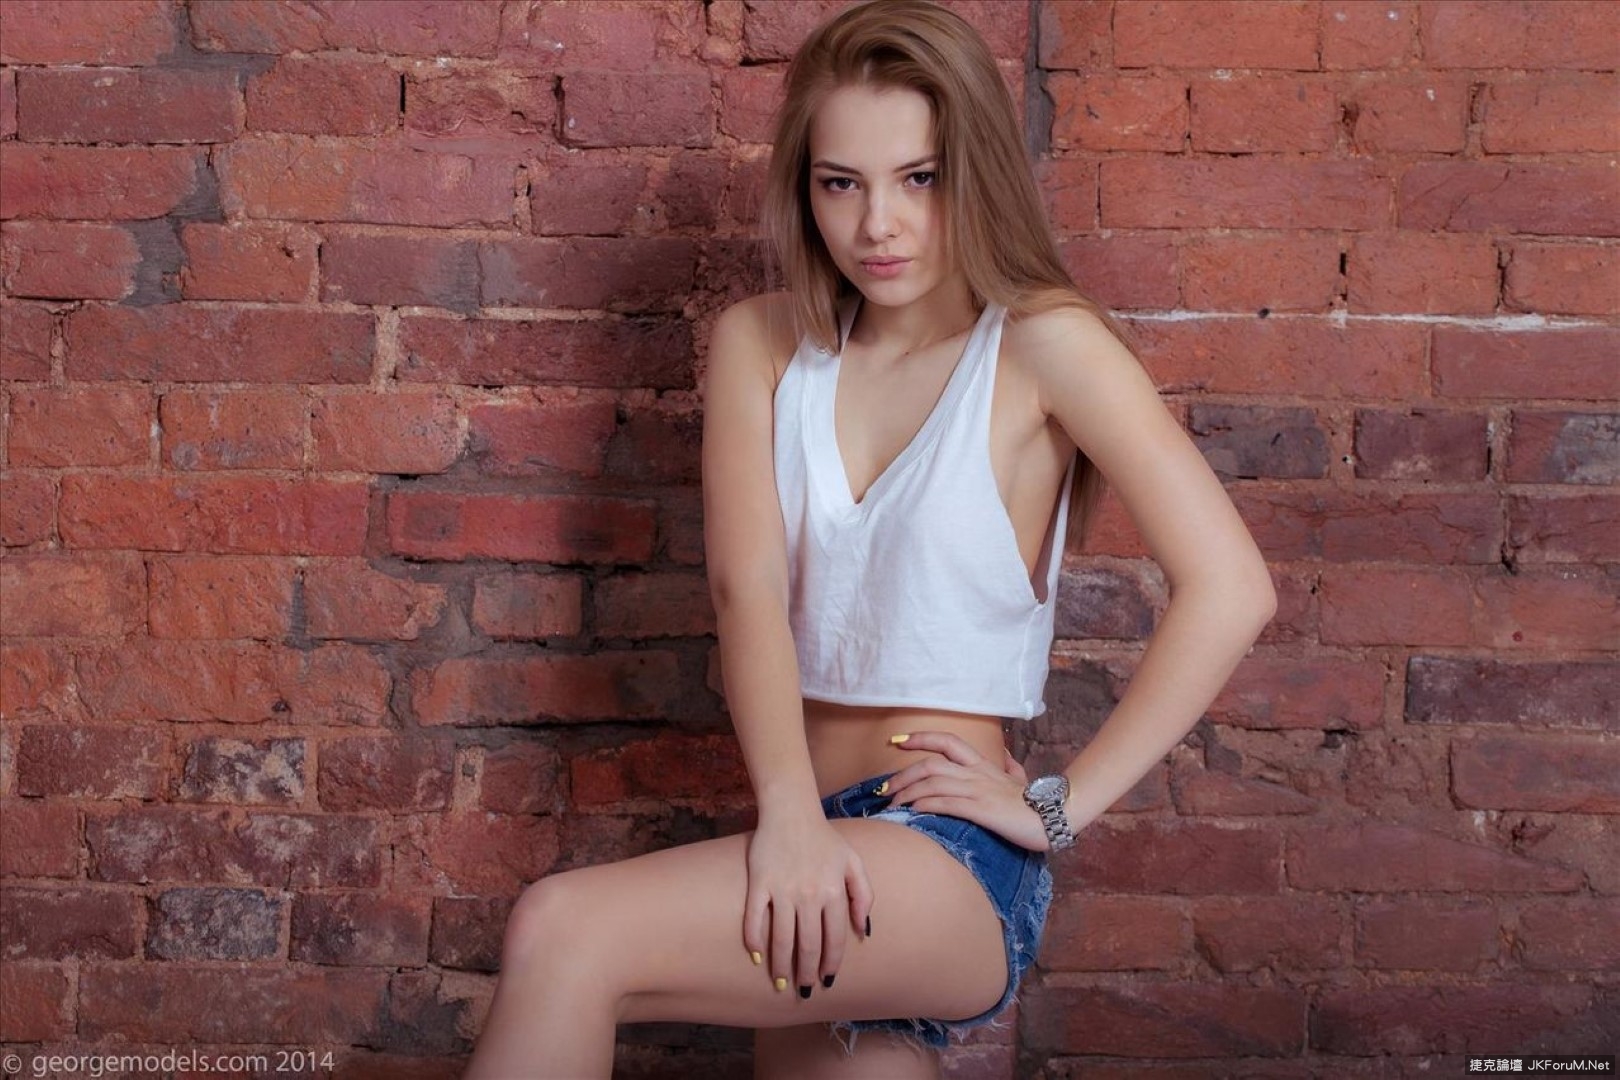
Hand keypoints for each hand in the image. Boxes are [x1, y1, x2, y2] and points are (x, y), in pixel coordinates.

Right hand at [743, 813, 872, 996]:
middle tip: (804, 989)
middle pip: (807, 944)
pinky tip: (757, 956)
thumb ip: (864, 895)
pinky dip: (754, 940)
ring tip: (781, 982)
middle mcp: (809, 893)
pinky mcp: (759, 882)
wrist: (791, 811)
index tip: (827, 981)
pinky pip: (754, 918)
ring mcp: (782, 889)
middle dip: (807, 973)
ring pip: (782, 937)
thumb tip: (864, 930)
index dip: (831, 964)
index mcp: (834, 890)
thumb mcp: (854, 862)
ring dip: (782, 965)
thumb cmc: (825, 839)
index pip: (833, 939)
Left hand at [883, 731, 1053, 852]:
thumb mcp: (1022, 781)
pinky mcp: (981, 809)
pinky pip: (945, 802)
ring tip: (891, 804)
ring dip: (907, 792)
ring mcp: (978, 790)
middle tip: (883, 788)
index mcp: (983, 765)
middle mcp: (977, 773)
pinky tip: (912, 811)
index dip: (921, 738)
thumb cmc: (1036, 803)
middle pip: (931, 763)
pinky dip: (924, 804)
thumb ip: (1012, 768)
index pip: (947, 741)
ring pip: (933, 782)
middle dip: (902, 774)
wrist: (1055, 817)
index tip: (897, 741)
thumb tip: (1008, 758)